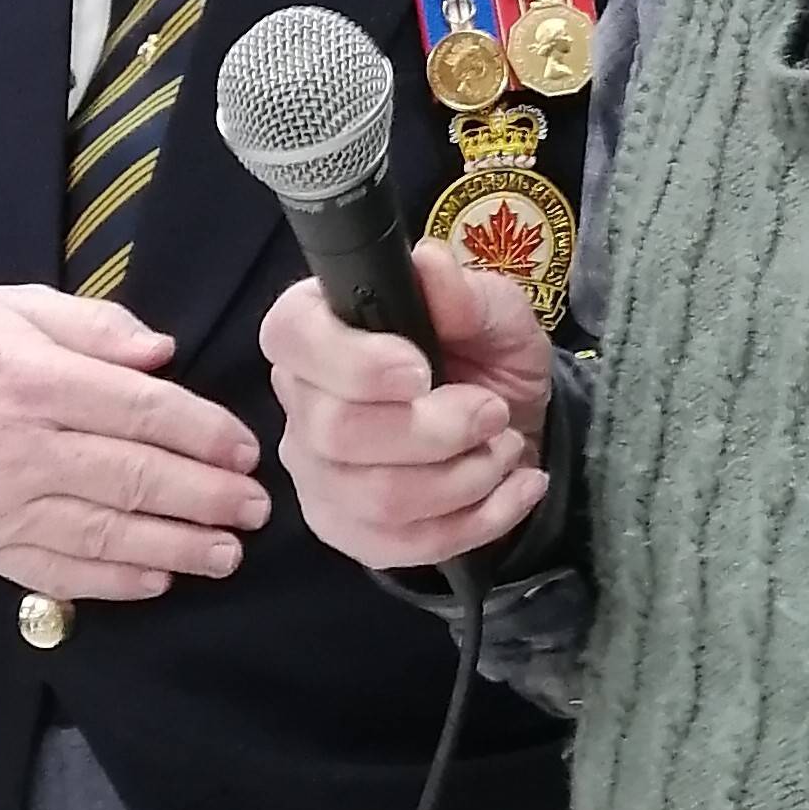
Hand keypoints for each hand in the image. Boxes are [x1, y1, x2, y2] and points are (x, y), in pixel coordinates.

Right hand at [0, 285, 268, 601]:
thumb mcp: (20, 306)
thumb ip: (97, 327)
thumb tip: (163, 354)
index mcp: (36, 380)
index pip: (140, 411)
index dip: (202, 432)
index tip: (245, 449)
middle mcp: (22, 448)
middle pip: (133, 478)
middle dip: (206, 496)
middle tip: (256, 507)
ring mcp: (1, 506)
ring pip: (104, 535)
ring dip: (176, 548)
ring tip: (227, 552)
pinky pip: (59, 572)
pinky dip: (114, 582)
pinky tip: (159, 579)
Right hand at [261, 243, 550, 573]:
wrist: (513, 425)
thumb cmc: (486, 356)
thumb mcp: (496, 312)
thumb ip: (465, 293)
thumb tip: (429, 265)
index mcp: (318, 325)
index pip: (292, 339)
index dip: (353, 362)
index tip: (421, 371)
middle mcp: (300, 400)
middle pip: (336, 432)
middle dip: (435, 430)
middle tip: (492, 412)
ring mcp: (316, 473)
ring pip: (376, 497)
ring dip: (465, 477)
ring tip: (505, 448)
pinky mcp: (347, 529)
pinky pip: (404, 544)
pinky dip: (480, 520)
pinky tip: (517, 488)